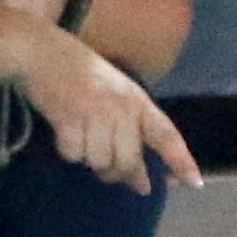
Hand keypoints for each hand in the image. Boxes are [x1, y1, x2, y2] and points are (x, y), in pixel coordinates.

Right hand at [16, 27, 201, 191]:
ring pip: (99, 162)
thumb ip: (131, 133)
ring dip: (89, 157)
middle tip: (107, 170)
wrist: (43, 52)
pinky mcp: (69, 120)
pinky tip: (65, 130)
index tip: (194, 184)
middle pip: (127, 162)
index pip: (165, 135)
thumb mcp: (116, 94)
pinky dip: (68, 149)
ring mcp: (95, 113)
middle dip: (116, 173)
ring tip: (82, 136)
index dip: (181, 160)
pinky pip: (74, 155)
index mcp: (137, 100)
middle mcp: (121, 108)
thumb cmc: (81, 74)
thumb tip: (140, 184)